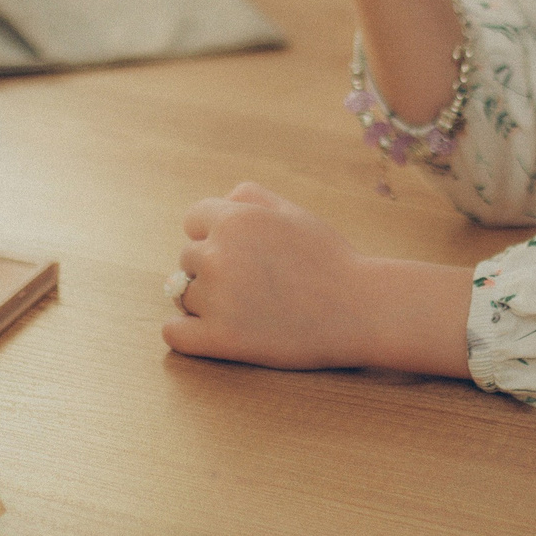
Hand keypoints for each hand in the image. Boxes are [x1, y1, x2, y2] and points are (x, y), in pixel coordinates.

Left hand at [164, 184, 473, 377]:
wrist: (360, 309)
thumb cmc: (329, 259)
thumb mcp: (293, 211)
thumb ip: (250, 197)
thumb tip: (217, 206)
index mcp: (234, 219)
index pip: (193, 221)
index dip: (214, 235)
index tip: (238, 253)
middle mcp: (218, 255)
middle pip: (187, 259)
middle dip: (211, 268)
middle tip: (248, 284)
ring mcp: (217, 298)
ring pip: (183, 295)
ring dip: (203, 301)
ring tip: (243, 308)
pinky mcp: (222, 338)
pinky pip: (174, 333)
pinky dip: (184, 332)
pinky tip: (204, 332)